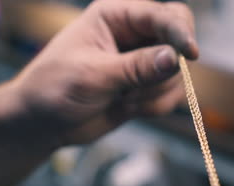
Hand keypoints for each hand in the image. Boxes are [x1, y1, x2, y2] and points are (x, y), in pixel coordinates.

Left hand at [3, 0, 196, 144]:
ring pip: (177, 72)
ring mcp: (141, 62)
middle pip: (178, 37)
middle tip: (150, 83)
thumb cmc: (54, 88)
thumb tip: (175, 58)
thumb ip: (135, 67)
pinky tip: (129, 108)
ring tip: (123, 99)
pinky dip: (156, 106)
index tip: (191, 54)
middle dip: (171, 65)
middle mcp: (133, 35)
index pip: (162, 15)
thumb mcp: (92, 75)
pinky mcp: (145, 87)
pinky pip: (170, 94)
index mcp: (116, 16)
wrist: (42, 123)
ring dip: (156, 92)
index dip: (179, 32)